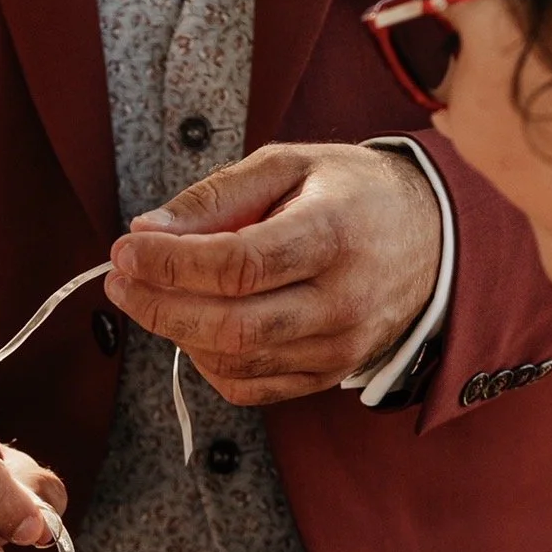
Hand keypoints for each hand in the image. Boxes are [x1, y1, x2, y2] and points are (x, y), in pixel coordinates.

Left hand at [104, 142, 441, 405]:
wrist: (431, 238)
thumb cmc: (351, 193)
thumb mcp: (289, 164)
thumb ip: (215, 196)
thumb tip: (145, 231)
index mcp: (333, 235)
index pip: (237, 265)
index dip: (170, 264)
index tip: (125, 250)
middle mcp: (342, 300)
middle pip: (230, 325)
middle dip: (158, 306)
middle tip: (120, 279)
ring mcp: (339, 348)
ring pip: (234, 361)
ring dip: (175, 332)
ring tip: (151, 295)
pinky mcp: (329, 376)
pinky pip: (250, 387)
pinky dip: (207, 362)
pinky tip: (194, 327)